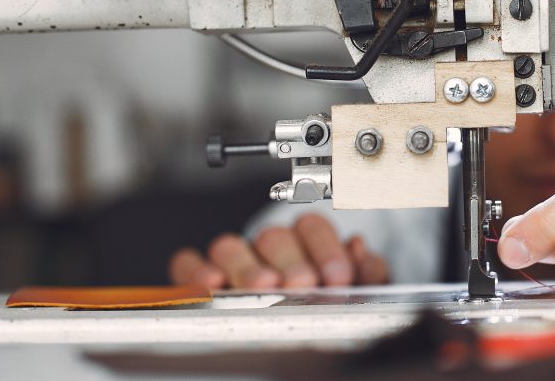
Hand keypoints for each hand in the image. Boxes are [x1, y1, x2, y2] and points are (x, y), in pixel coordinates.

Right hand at [169, 213, 389, 288]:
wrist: (299, 327)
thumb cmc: (325, 303)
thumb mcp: (356, 290)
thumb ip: (365, 272)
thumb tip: (360, 251)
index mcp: (306, 241)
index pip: (312, 226)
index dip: (326, 248)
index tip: (337, 276)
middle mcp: (269, 246)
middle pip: (272, 237)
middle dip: (289, 260)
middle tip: (301, 282)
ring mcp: (234, 259)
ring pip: (231, 246)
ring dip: (246, 266)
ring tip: (263, 286)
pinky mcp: (198, 276)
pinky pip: (188, 264)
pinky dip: (196, 271)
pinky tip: (212, 285)